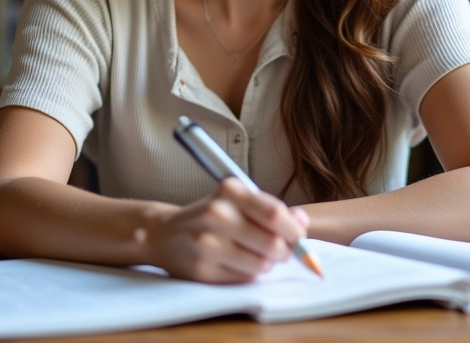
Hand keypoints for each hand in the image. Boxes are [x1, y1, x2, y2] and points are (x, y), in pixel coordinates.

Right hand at [145, 178, 307, 282]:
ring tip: (257, 256)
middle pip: (271, 243)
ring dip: (267, 264)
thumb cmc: (212, 216)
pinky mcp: (201, 269)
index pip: (274, 213)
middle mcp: (216, 214)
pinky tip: (238, 264)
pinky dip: (249, 275)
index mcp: (230, 191)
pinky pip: (243, 279)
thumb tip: (302, 222)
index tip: (300, 239)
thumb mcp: (239, 201)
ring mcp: (206, 243)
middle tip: (282, 251)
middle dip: (285, 252)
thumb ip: (272, 210)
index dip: (294, 231)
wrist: (166, 233)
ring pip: (260, 265)